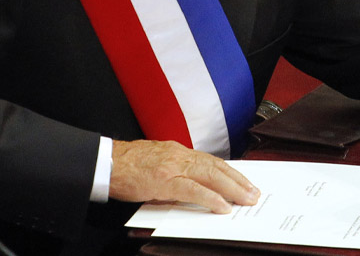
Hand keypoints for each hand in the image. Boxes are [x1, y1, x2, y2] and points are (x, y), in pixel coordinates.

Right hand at [109, 139, 259, 212]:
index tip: (245, 182)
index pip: (212, 161)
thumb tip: (195, 187)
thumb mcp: (157, 163)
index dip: (231, 172)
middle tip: (254, 194)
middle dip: (239, 181)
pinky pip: (193, 189)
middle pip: (217, 167)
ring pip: (211, 175)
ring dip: (232, 188)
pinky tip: (222, 206)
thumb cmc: (127, 165)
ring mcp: (173, 167)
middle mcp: (180, 156)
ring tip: (247, 199)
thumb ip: (176, 172)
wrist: (105, 162)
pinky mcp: (164, 181)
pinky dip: (210, 198)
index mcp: (179, 152)